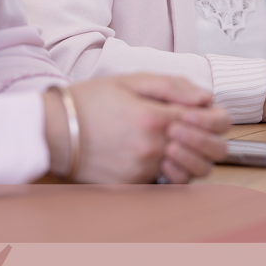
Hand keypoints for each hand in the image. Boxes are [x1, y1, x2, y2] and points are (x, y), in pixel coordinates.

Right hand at [44, 74, 228, 182]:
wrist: (53, 129)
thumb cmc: (90, 101)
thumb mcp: (131, 81)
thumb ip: (172, 86)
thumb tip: (205, 98)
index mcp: (154, 117)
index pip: (207, 119)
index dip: (212, 115)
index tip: (206, 112)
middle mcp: (151, 146)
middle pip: (205, 149)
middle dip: (209, 138)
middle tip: (199, 130)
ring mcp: (142, 168)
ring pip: (189, 169)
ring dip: (193, 157)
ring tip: (179, 144)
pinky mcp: (131, 184)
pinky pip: (164, 180)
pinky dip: (169, 169)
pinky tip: (159, 156)